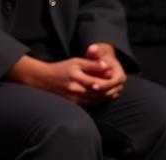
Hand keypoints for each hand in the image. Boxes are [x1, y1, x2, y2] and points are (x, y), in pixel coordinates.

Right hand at [9, 48, 123, 104]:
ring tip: (115, 89)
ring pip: (98, 100)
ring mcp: (76, 99)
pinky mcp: (76, 104)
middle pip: (100, 93)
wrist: (45, 80)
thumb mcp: (76, 61)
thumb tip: (107, 66)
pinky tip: (106, 94)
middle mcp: (76, 90)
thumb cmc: (62, 68)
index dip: (110, 81)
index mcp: (76, 77)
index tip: (116, 76)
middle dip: (112, 89)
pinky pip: (93, 103)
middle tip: (119, 84)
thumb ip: (91, 64)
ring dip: (109, 95)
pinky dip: (101, 99)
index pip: (99, 83)